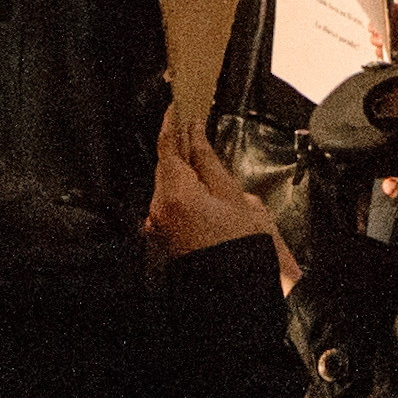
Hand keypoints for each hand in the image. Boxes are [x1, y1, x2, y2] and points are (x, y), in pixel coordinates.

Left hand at [145, 102, 278, 264]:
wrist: (235, 292)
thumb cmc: (241, 248)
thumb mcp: (232, 195)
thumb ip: (208, 160)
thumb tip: (195, 133)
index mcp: (175, 194)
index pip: (167, 145)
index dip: (172, 122)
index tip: (178, 105)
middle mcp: (157, 209)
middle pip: (165, 166)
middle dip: (182, 151)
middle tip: (200, 134)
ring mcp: (157, 225)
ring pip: (168, 186)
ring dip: (185, 175)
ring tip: (211, 177)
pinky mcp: (162, 237)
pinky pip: (169, 205)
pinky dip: (183, 196)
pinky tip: (204, 198)